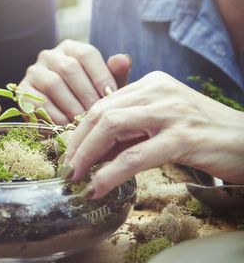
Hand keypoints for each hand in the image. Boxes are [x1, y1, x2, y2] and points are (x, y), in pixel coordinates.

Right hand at [19, 40, 131, 124]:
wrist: (62, 121)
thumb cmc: (88, 100)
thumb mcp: (103, 88)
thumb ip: (115, 74)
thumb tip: (122, 59)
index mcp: (71, 48)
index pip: (87, 54)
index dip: (101, 75)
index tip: (111, 96)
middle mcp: (49, 55)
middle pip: (69, 68)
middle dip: (86, 93)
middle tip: (98, 114)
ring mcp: (33, 72)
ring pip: (53, 83)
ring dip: (71, 105)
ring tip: (83, 122)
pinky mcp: (22, 91)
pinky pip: (38, 101)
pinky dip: (54, 116)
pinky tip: (66, 127)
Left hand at [65, 71, 243, 198]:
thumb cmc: (203, 134)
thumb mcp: (162, 121)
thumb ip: (131, 127)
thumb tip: (93, 148)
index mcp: (151, 83)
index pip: (103, 103)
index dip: (80, 129)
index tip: (69, 151)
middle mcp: (158, 90)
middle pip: (101, 112)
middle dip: (77, 141)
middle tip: (67, 166)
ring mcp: (170, 112)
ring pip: (112, 127)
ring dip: (87, 154)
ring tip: (76, 176)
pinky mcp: (181, 137)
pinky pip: (135, 155)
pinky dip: (111, 172)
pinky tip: (98, 186)